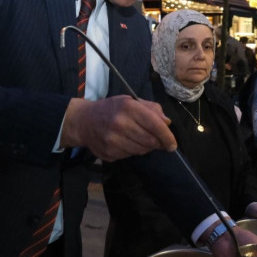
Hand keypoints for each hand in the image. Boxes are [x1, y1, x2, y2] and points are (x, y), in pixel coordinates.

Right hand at [61, 95, 176, 160]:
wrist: (84, 121)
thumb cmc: (112, 109)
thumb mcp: (131, 101)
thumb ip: (151, 109)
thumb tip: (167, 122)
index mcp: (129, 108)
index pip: (155, 125)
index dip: (167, 136)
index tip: (173, 145)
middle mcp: (120, 124)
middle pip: (150, 141)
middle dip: (158, 143)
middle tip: (159, 142)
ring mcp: (113, 140)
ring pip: (141, 151)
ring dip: (146, 148)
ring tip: (142, 140)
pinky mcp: (109, 153)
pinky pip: (129, 156)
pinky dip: (134, 151)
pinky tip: (128, 143)